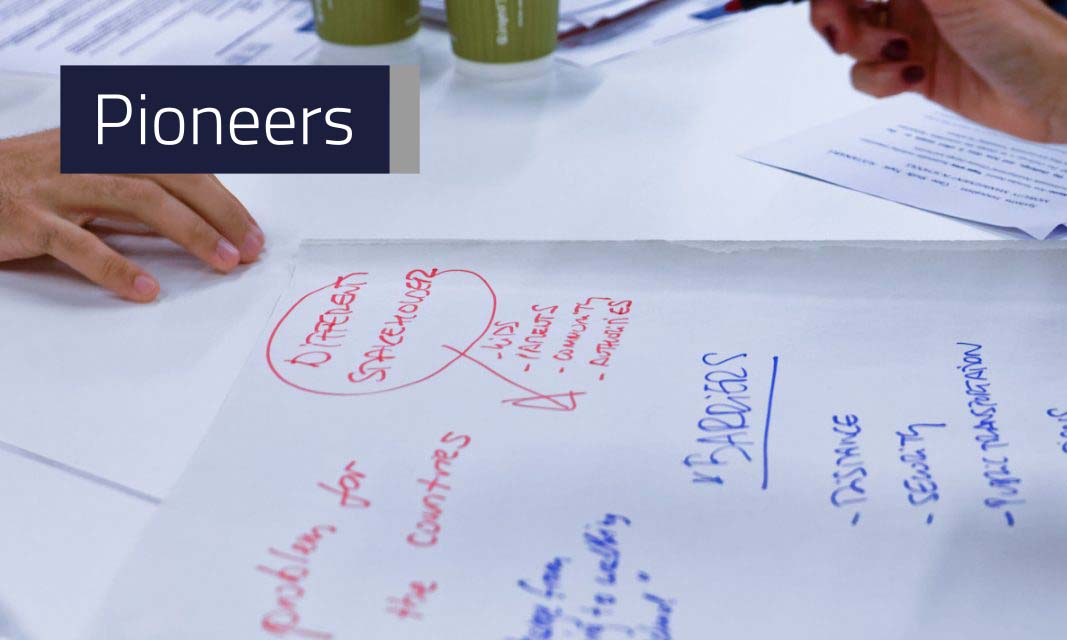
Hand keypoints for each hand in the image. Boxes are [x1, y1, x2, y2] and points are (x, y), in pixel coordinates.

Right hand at [0, 128, 263, 301]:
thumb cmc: (25, 184)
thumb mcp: (87, 177)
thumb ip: (135, 196)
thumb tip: (197, 223)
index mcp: (108, 141)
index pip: (180, 164)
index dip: (222, 198)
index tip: (252, 231)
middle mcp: (89, 153)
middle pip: (172, 177)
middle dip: (221, 213)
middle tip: (251, 249)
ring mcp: (58, 184)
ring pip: (140, 199)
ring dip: (190, 233)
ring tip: (222, 263)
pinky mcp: (27, 216)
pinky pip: (80, 243)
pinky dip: (117, 267)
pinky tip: (146, 290)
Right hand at [811, 0, 1066, 141]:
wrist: (1051, 96)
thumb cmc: (1023, 38)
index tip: (838, 5)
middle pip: (846, 2)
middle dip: (835, 16)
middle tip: (843, 35)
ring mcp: (911, 35)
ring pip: (851, 39)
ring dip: (864, 52)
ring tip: (900, 57)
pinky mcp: (911, 74)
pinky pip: (867, 76)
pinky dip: (880, 81)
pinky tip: (913, 78)